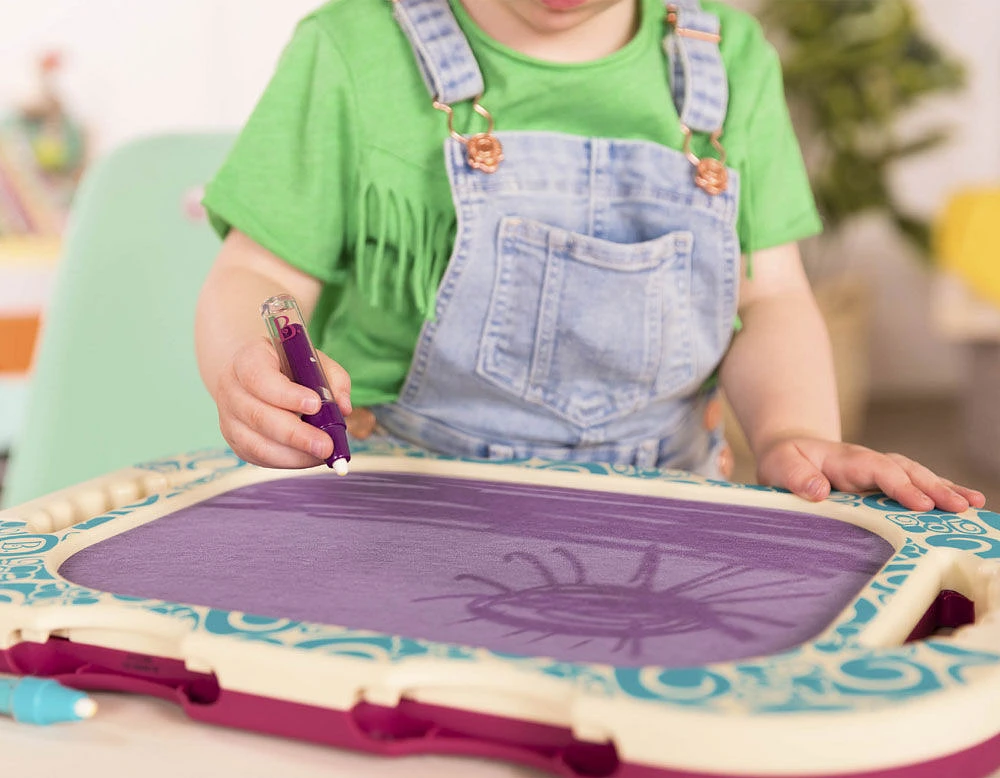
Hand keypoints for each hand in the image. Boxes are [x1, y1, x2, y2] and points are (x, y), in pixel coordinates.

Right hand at [212, 336, 353, 467]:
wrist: (250, 376)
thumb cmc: (286, 366)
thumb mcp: (310, 359)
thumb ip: (332, 378)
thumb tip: (344, 408)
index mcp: (247, 360)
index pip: (259, 378)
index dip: (286, 394)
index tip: (315, 404)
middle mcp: (231, 390)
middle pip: (258, 416)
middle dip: (296, 434)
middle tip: (327, 445)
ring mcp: (229, 419)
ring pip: (258, 444)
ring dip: (294, 454)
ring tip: (323, 455)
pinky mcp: (236, 442)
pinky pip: (260, 458)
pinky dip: (288, 461)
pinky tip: (309, 457)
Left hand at [755, 437, 985, 512]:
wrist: (789, 452)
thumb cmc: (785, 461)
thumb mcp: (779, 465)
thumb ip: (796, 477)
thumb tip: (819, 490)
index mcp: (845, 458)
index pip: (877, 469)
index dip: (900, 486)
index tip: (921, 505)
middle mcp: (869, 462)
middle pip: (906, 471)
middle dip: (934, 488)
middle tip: (961, 507)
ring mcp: (879, 472)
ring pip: (917, 476)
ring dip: (945, 489)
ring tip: (973, 504)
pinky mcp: (883, 484)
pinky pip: (915, 486)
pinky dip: (940, 494)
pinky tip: (964, 505)